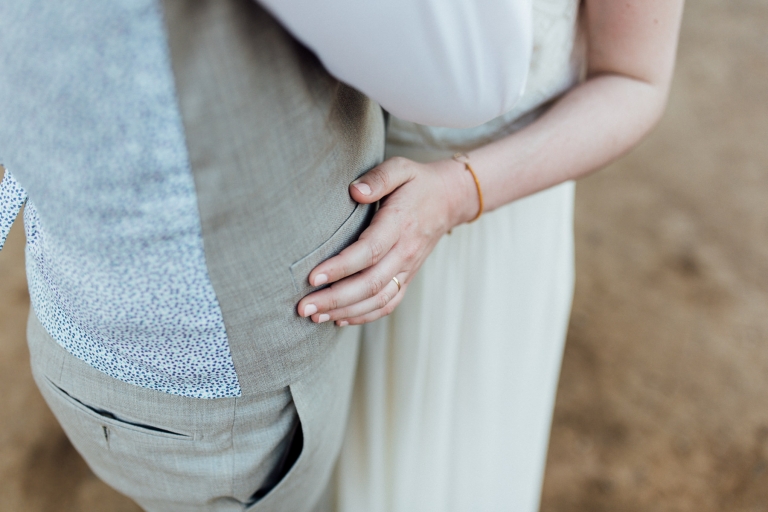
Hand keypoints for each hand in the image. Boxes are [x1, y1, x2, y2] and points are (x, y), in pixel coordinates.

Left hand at [297, 156, 477, 324]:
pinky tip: (340, 319)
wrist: (450, 200)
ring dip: (346, 311)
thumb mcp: (400, 168)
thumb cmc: (417, 182)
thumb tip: (355, 191)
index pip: (369, 251)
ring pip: (378, 299)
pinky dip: (365, 316)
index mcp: (399, 224)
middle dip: (335, 298)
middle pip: (370, 283)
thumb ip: (379, 177)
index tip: (313, 277)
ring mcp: (407, 268)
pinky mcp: (408, 277)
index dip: (341, 267)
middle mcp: (405, 251)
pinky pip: (388, 304)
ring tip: (315, 317)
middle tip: (303, 307)